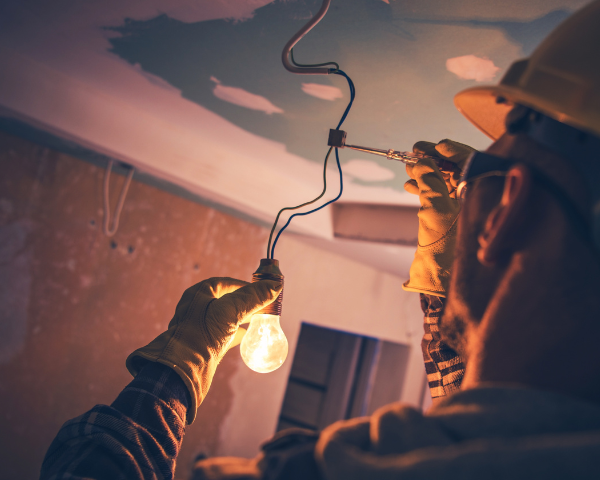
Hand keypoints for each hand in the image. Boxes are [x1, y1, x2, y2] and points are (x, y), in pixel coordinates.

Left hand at [126, 277, 281, 423]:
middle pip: (226, 299)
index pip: (225, 283)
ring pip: (226, 317)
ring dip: (242, 317)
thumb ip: (253, 298)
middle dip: (245, 301)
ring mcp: (200, 327)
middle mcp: (197, 308)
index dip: (244, 286)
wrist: (183, 371)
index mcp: (198, 294)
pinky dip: (236, 333)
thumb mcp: (230, 311)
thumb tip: (275, 285)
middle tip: (263, 304)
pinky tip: (247, 336)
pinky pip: (223, 334)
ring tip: (258, 319)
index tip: (262, 290)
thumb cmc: (201, 335)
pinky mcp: (204, 344)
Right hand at [402, 140, 475, 295]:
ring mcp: (471, 212)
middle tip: (415, 152)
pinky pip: (444, 198)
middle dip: (436, 161)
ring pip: (451, 184)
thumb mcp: (435, 209)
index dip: (453, 151)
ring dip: (429, 174)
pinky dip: (428, 190)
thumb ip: (430, 181)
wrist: (440, 283)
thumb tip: (424, 160)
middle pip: (462, 171)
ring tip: (409, 168)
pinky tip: (410, 185)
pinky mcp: (458, 221)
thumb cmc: (444, 249)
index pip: (475, 163)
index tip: (433, 145)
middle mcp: (484, 201)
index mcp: (488, 196)